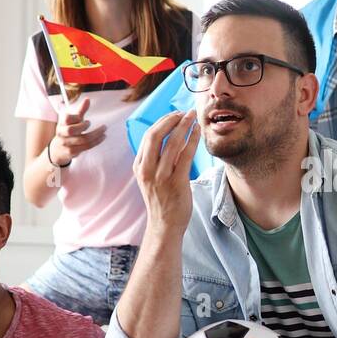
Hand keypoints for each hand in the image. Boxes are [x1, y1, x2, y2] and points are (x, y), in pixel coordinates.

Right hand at [50, 96, 104, 164]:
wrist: (58, 150)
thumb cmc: (67, 131)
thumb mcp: (72, 121)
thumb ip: (80, 111)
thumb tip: (88, 99)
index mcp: (62, 123)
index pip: (66, 119)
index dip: (75, 118)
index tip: (82, 117)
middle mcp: (62, 133)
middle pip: (71, 130)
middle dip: (83, 126)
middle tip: (90, 123)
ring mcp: (66, 143)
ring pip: (82, 139)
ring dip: (96, 134)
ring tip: (104, 130)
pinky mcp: (72, 151)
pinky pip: (86, 147)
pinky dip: (96, 141)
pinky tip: (102, 137)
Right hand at [133, 110, 199, 237]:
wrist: (165, 225)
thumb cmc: (161, 200)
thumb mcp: (149, 178)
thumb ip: (153, 160)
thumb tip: (164, 139)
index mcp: (139, 167)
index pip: (147, 137)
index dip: (161, 122)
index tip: (173, 115)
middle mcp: (147, 170)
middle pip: (155, 135)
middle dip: (170, 120)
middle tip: (183, 112)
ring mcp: (161, 176)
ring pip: (172, 143)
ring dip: (183, 126)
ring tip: (192, 117)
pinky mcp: (177, 182)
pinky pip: (185, 155)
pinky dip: (192, 140)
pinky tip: (197, 132)